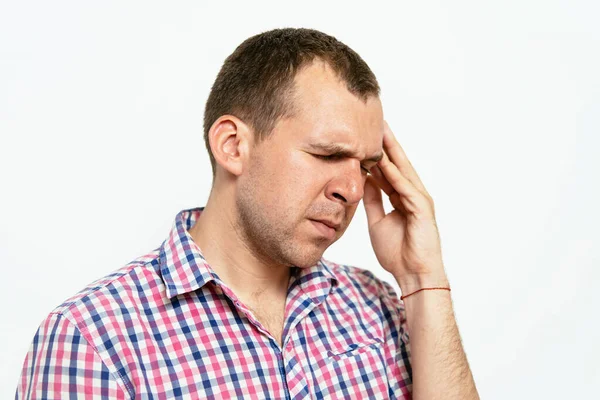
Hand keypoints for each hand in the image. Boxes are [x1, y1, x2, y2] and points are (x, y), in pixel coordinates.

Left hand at [363, 121, 447, 292]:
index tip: (363, 136)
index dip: (376, 153)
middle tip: (373, 121)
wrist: (413, 274)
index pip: (388, 169)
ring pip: (402, 170)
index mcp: (402, 197)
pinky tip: (384, 162)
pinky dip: (395, 175)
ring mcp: (419, 200)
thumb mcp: (377, 222)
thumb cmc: (398, 252)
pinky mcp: (422, 209)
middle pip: (396, 163)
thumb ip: (372, 201)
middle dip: (385, 143)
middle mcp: (412, 194)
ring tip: (380, 131)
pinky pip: (405, 188)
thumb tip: (362, 183)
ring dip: (391, 151)